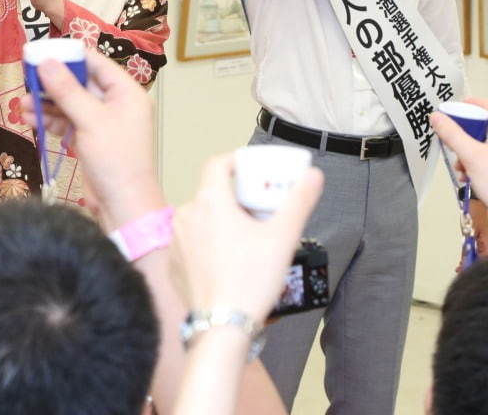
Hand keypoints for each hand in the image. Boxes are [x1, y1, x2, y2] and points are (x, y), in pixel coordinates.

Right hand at [37, 50, 162, 227]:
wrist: (123, 205)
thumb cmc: (116, 160)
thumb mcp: (90, 120)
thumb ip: (67, 90)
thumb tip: (45, 63)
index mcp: (126, 92)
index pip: (96, 63)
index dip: (69, 56)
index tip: (42, 52)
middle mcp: (115, 104)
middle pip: (80, 83)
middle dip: (53, 83)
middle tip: (27, 78)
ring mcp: (102, 123)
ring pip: (70, 104)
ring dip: (47, 103)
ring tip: (23, 104)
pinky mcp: (90, 140)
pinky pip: (67, 122)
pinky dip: (50, 121)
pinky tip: (30, 120)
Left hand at [169, 154, 323, 322]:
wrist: (222, 326)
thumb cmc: (251, 280)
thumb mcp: (283, 237)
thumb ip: (299, 201)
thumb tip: (314, 175)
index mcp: (210, 201)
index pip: (217, 163)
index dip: (236, 161)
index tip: (253, 170)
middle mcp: (186, 214)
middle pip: (212, 193)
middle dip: (235, 197)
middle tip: (259, 211)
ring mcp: (176, 239)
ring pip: (201, 218)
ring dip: (221, 220)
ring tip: (247, 239)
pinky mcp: (173, 263)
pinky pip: (192, 243)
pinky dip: (208, 243)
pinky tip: (228, 260)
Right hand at [431, 97, 487, 247]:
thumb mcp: (470, 155)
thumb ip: (452, 133)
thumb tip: (437, 118)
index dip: (474, 105)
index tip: (459, 104)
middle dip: (470, 132)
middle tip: (456, 131)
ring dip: (473, 149)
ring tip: (460, 161)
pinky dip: (482, 159)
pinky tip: (469, 172)